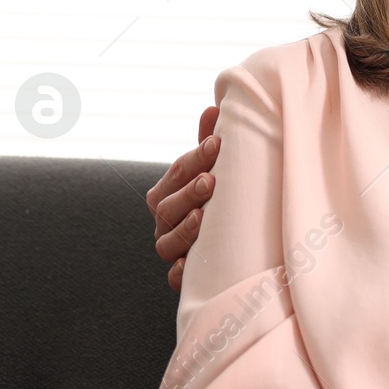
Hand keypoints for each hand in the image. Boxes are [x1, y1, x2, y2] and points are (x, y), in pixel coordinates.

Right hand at [145, 105, 219, 290]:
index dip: (195, 157)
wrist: (225, 242)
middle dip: (188, 192)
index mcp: (167, 193)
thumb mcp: (213, 169)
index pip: (176, 172)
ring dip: (184, 229)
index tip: (218, 143)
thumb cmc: (217, 197)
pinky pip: (175, 281)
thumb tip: (213, 108)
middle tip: (211, 180)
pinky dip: (180, 274)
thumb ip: (209, 142)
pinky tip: (190, 264)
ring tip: (203, 216)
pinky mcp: (183, 279)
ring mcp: (171, 251)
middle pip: (167, 208)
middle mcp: (164, 223)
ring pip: (166, 244)